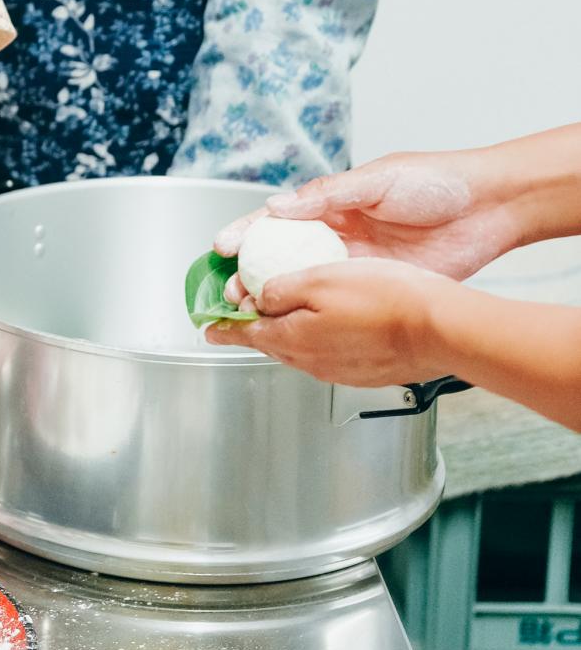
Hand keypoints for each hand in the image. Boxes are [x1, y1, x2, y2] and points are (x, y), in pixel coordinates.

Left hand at [205, 260, 453, 387]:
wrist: (441, 329)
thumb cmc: (387, 298)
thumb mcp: (321, 279)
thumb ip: (281, 289)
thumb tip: (258, 297)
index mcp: (293, 338)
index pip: (245, 333)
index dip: (224, 326)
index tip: (208, 327)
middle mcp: (311, 361)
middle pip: (271, 342)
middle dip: (254, 327)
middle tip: (241, 314)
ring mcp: (339, 370)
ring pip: (300, 349)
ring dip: (287, 332)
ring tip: (283, 316)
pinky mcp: (364, 371)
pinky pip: (328, 354)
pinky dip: (318, 339)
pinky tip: (330, 324)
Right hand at [214, 152, 516, 282]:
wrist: (489, 208)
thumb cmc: (436, 182)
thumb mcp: (376, 180)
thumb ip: (325, 194)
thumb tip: (278, 206)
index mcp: (332, 204)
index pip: (278, 219)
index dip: (246, 232)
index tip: (221, 247)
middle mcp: (339, 235)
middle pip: (284, 256)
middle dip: (253, 272)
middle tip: (232, 290)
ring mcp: (358, 263)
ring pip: (306, 283)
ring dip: (278, 297)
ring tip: (254, 312)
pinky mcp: (380, 286)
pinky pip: (340, 300)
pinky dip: (315, 311)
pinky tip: (297, 322)